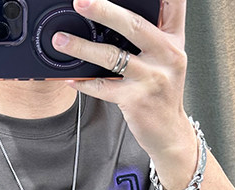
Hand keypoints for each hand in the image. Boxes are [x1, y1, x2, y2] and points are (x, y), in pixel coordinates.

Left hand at [53, 0, 194, 170]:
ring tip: (61, 40)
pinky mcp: (136, 100)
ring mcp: (152, 78)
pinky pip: (104, 87)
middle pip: (134, 25)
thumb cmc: (162, 93)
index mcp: (174, 39)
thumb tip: (113, 14)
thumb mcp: (167, 59)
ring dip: (82, 47)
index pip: (173, 3)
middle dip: (104, 10)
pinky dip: (84, 83)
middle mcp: (167, 55)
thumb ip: (151, 34)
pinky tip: (71, 78)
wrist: (169, 133)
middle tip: (81, 2)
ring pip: (113, 56)